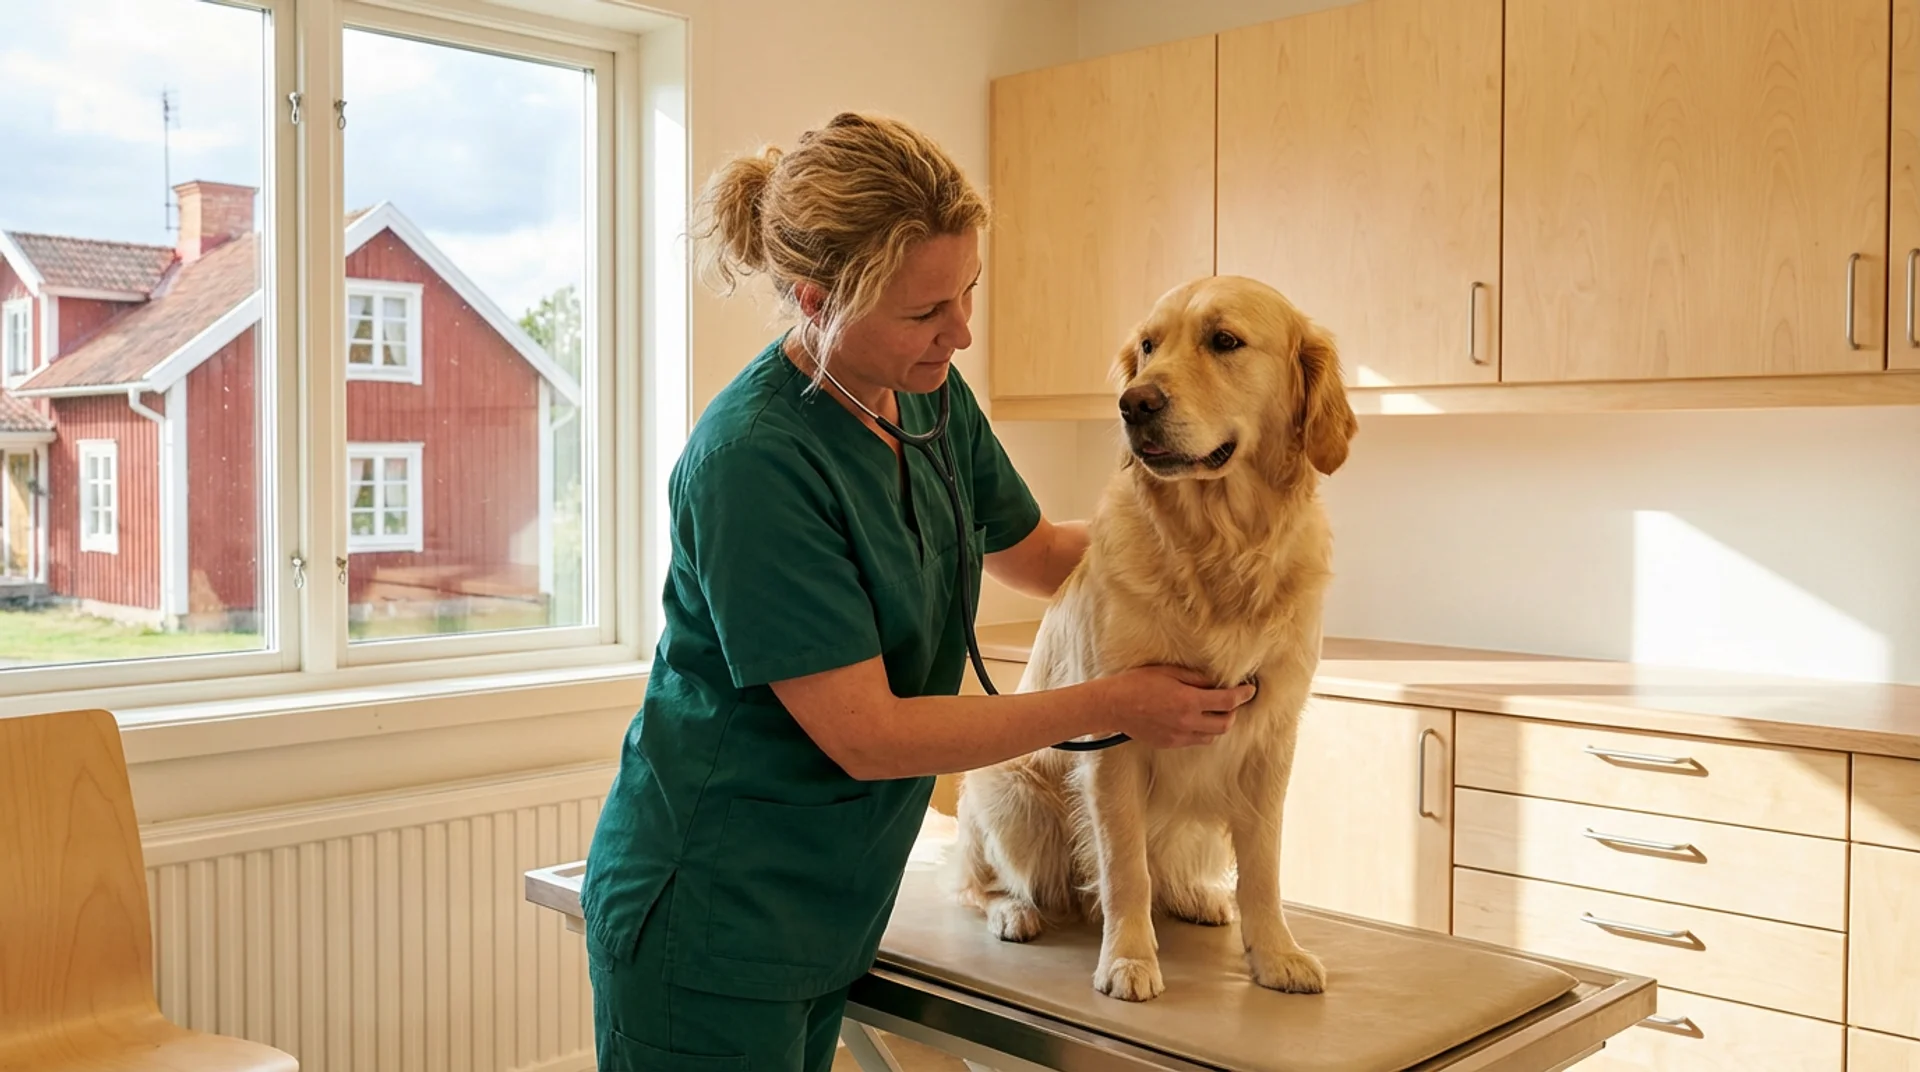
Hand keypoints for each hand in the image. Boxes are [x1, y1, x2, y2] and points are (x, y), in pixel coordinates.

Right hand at [1101, 666, 1256, 748]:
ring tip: (1212, 712)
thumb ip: (1196, 678)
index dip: (1243, 695)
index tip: (1249, 690)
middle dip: (1233, 712)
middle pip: (1225, 724)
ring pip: (1212, 736)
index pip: (1227, 702)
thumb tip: (1217, 682)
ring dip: (1218, 724)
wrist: (1113, 706)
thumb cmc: (1138, 683)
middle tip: (1230, 701)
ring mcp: (1179, 736)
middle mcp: (1187, 722)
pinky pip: (1195, 741)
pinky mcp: (1170, 744)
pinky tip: (1194, 720)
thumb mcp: (1169, 672)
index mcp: (1189, 701)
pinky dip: (1201, 731)